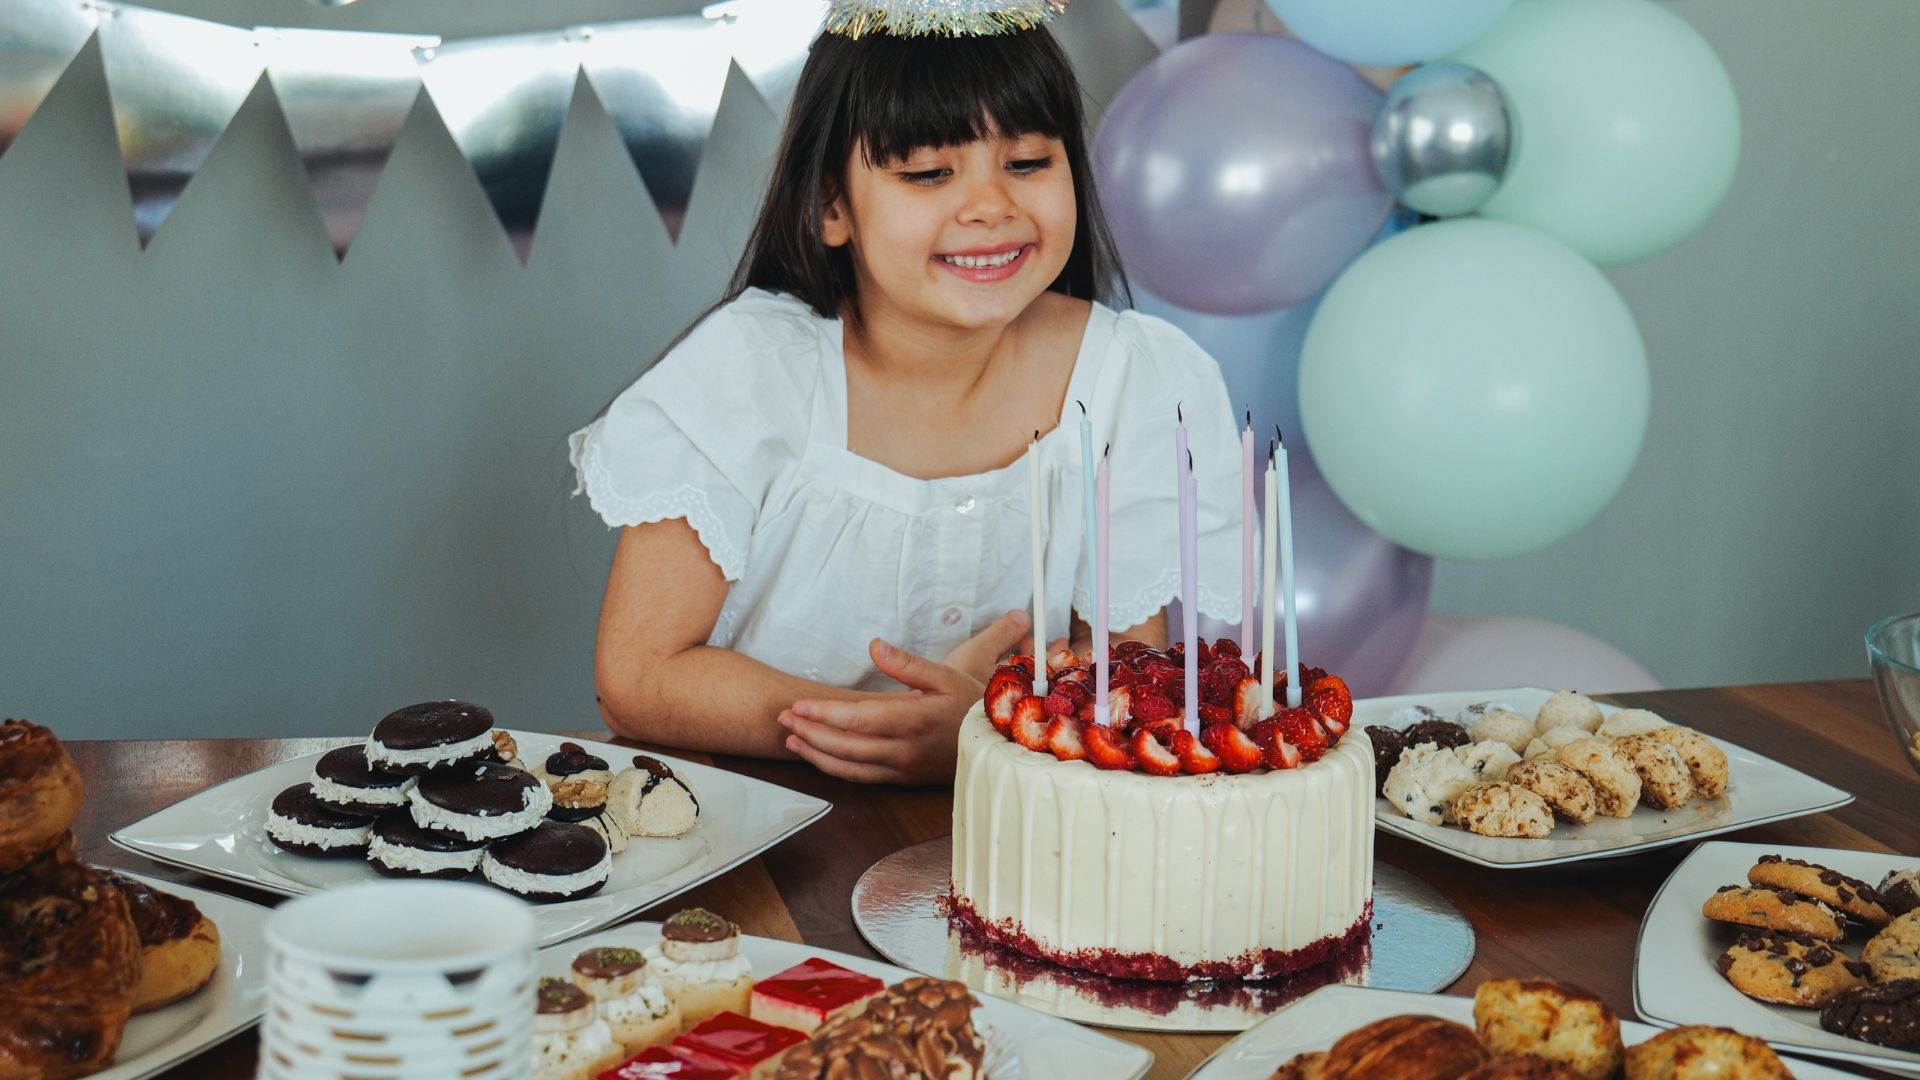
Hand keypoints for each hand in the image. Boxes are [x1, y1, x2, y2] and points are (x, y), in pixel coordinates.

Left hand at [778, 612, 1031, 783]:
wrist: (998, 744)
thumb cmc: (971, 704)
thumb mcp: (945, 675)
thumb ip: (907, 663)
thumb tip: (874, 645)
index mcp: (914, 720)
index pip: (858, 720)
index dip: (824, 714)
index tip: (797, 705)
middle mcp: (904, 750)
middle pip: (846, 745)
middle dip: (809, 732)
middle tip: (781, 717)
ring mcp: (902, 768)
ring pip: (849, 766)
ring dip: (815, 753)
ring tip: (790, 737)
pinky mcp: (902, 780)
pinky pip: (861, 778)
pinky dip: (834, 769)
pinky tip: (817, 756)